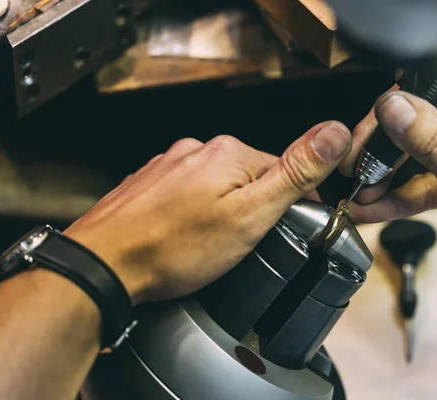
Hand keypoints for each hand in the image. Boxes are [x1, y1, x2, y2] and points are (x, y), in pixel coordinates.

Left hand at [64, 122, 351, 303]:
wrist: (104, 265)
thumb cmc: (174, 247)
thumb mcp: (251, 214)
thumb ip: (295, 173)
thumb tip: (333, 133)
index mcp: (229, 153)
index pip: (283, 168)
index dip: (294, 200)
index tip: (291, 227)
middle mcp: (197, 150)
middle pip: (248, 175)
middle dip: (255, 205)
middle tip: (248, 244)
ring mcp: (168, 166)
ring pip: (215, 185)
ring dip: (223, 209)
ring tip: (215, 245)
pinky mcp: (149, 184)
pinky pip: (185, 194)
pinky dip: (193, 212)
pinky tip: (186, 237)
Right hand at [339, 85, 436, 277]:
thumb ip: (433, 143)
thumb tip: (395, 109)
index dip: (410, 87)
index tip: (381, 109)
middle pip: (420, 113)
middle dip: (383, 139)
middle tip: (359, 157)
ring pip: (413, 147)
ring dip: (384, 171)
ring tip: (361, 188)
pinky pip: (419, 178)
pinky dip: (396, 195)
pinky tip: (373, 206)